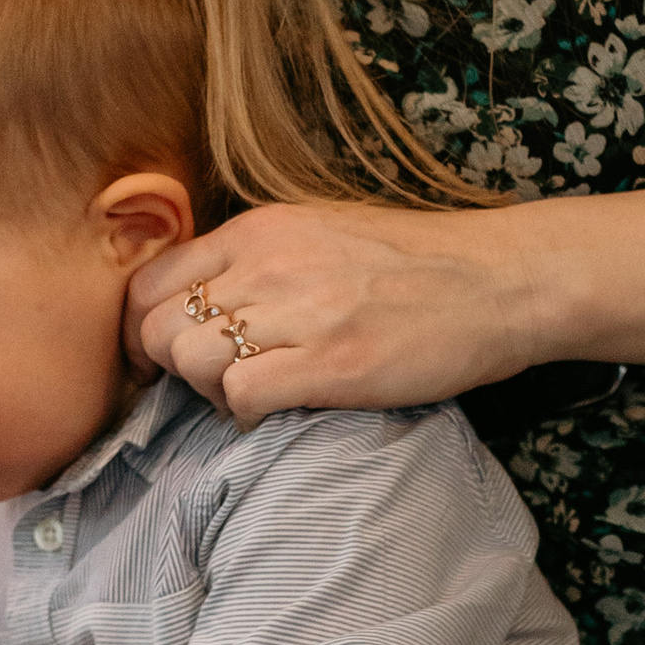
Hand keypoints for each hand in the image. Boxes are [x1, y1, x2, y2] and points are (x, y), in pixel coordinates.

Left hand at [128, 201, 537, 431]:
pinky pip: (239, 394)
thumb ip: (255, 260)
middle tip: (213, 384)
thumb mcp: (319, 233)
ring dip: (208, 392)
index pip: (149, 282)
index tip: (166, 361)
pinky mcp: (333, 361)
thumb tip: (195, 305)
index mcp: (259, 230)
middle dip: (171, 368)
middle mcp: (270, 262)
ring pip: (190, 360)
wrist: (501, 280)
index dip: (143, 332)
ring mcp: (301, 310)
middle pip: (158, 327)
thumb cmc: (413, 267)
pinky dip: (244, 415)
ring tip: (251, 395)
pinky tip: (277, 411)